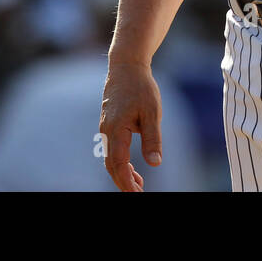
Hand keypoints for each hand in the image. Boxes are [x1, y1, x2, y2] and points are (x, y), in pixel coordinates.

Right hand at [99, 60, 163, 191]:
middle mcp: (107, 131)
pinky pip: (111, 149)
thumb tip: (155, 163)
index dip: (126, 181)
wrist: (126, 67)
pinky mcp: (109, 124)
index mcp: (116, 129)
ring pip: (110, 158)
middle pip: (111, 165)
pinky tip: (132, 166)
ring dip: (122, 173)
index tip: (136, 193)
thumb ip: (152, 138)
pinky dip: (120, 162)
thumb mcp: (152, 112)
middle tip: (138, 193)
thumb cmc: (141, 88)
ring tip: (139, 184)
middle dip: (123, 182)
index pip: (118, 163)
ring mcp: (106, 128)